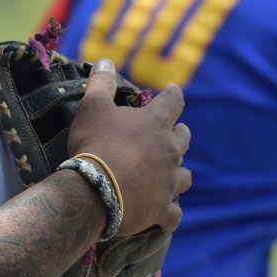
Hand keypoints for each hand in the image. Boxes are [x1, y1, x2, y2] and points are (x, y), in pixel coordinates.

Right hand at [68, 58, 190, 235]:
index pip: (174, 101)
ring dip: (177, 173)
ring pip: (184, 176)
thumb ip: (100, 83)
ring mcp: (169, 182)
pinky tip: (166, 215)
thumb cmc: (94, 144)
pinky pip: (174, 215)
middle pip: (184, 138)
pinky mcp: (162, 210)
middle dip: (177, 135)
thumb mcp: (92, 108)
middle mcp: (170, 151)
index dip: (173, 95)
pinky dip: (170, 214)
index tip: (172, 91)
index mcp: (157, 123)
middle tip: (167, 135)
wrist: (94, 191)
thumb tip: (105, 60)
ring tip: (169, 175)